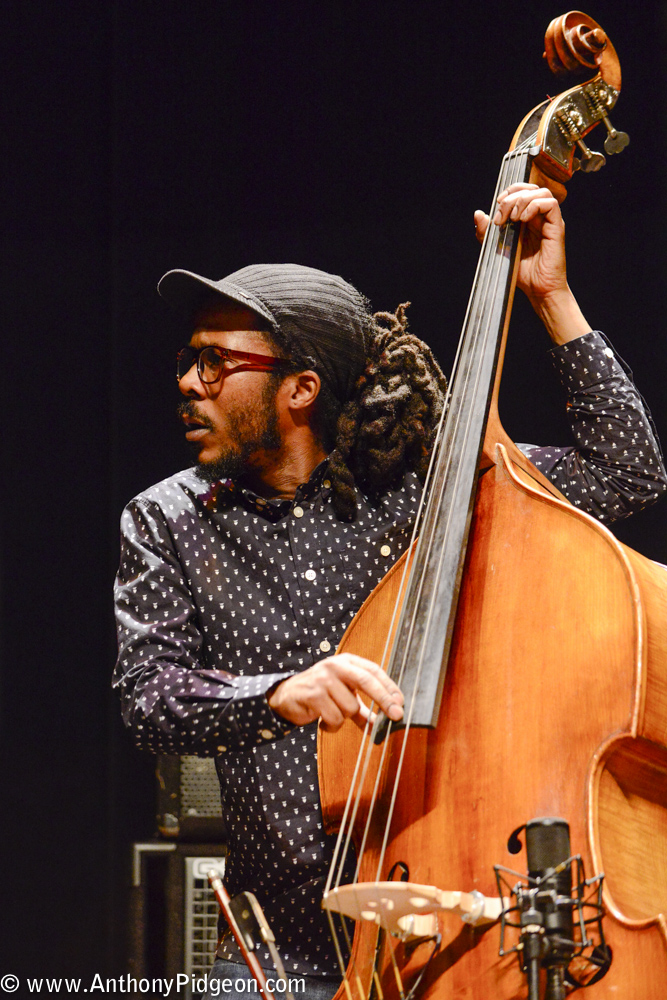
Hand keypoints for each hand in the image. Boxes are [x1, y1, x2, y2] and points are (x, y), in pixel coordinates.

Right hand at [267, 652, 403, 731]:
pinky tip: (322, 721)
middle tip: (397, 716)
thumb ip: (361, 709)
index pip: (373, 671)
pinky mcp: (314, 694)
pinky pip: (335, 718)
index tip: (400, 702)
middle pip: (367, 681)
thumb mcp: (342, 696)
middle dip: (384, 700)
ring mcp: (324, 679)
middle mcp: (335, 666)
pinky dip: (332, 726)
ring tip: (330, 715)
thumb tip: (380, 725)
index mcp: (346, 662)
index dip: (389, 687)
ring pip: (350, 708)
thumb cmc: (318, 695)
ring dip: (343, 719)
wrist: (285, 696)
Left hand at [473, 182, 589, 343]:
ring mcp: (549, 221)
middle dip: (511, 196)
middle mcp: (539, 216)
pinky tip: (522, 220)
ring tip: (512, 218)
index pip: (521, 191)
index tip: (496, 207)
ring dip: (522, 200)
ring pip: (541, 192)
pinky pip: (550, 204)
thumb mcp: (497, 249)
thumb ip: (487, 233)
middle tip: (500, 216)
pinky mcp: (557, 227)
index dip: (508, 192)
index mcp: (527, 218)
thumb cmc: (521, 272)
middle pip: (530, 188)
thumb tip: (478, 214)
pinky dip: (534, 206)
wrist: (537, 289)